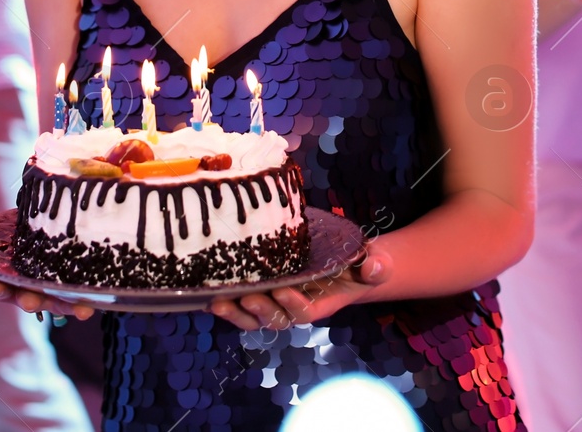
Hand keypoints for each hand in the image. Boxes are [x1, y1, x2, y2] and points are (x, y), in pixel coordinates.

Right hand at [0, 226, 95, 320]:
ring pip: (46, 303)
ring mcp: (44, 292)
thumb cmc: (19, 238)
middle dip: (23, 300)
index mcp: (4, 275)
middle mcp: (22, 288)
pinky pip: (72, 303)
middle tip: (27, 301)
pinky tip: (87, 308)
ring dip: (52, 305)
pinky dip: (79, 307)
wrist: (52, 236)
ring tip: (61, 305)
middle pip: (20, 297)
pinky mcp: (67, 293)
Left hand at [209, 244, 390, 329]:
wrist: (342, 266)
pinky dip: (225, 304)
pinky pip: (241, 305)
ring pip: (253, 317)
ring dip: (235, 312)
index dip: (293, 304)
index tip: (283, 290)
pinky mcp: (263, 295)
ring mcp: (276, 305)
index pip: (305, 312)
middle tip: (246, 296)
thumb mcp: (373, 263)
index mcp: (321, 305)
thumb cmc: (358, 265)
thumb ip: (375, 266)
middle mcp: (295, 309)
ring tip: (216, 303)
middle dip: (259, 310)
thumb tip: (375, 267)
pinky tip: (206, 296)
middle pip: (274, 319)